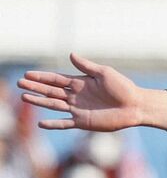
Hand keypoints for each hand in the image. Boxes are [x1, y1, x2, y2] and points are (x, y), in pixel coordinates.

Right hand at [17, 53, 166, 130]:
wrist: (135, 105)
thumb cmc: (123, 87)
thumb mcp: (105, 73)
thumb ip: (87, 66)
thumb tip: (70, 54)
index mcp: (81, 83)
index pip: (57, 79)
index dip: (43, 77)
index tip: (28, 74)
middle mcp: (77, 96)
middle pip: (51, 91)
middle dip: (36, 87)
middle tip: (20, 83)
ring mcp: (78, 109)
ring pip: (54, 105)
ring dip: (39, 102)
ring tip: (25, 97)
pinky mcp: (83, 122)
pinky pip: (64, 123)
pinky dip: (53, 123)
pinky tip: (41, 123)